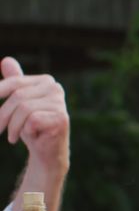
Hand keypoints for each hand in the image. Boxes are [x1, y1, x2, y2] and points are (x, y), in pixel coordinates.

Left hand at [0, 57, 69, 172]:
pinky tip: (31, 136)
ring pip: (23, 109)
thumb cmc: (31, 126)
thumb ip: (15, 82)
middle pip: (18, 97)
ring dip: (12, 126)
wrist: (47, 150)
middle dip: (2, 115)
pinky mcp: (61, 118)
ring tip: (12, 137)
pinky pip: (32, 120)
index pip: (14, 83)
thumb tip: (6, 60)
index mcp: (45, 81)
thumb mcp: (19, 104)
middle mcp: (55, 88)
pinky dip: (26, 131)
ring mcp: (60, 103)